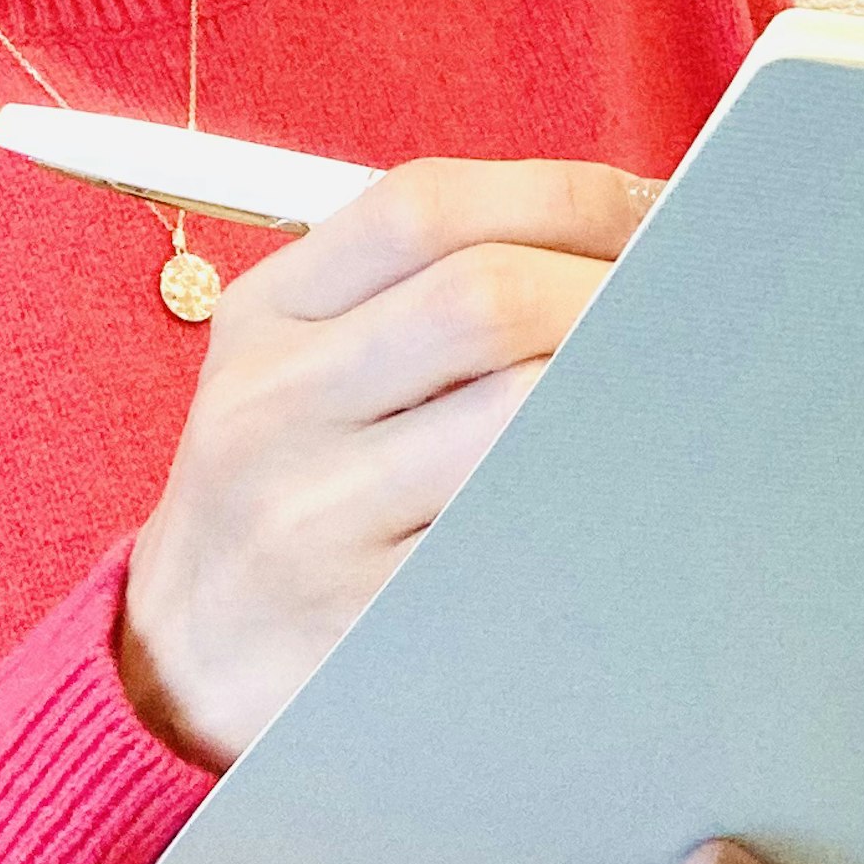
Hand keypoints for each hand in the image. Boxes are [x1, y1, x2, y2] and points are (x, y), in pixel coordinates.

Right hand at [116, 154, 657, 768]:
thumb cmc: (280, 486)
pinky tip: (641, 488)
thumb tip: (622, 229)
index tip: (656, 207)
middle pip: (481, 301)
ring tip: (685, 386)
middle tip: (694, 304)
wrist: (170, 668)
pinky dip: (593, 502)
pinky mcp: (366, 626)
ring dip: (624, 391)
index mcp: (264, 318)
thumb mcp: (290, 363)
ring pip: (513, 421)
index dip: (562, 195)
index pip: (422, 207)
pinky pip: (514, 543)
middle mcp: (274, 407)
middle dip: (612, 288)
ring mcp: (316, 522)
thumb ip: (412, 286)